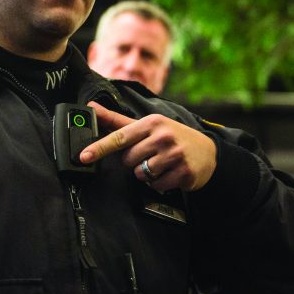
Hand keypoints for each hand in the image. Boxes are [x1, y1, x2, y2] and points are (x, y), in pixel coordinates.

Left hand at [79, 102, 216, 191]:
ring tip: (161, 164)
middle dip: (134, 161)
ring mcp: (174, 155)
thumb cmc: (173, 136)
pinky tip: (170, 173)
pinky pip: (156, 185)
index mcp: (152, 123)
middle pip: (128, 160)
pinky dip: (159, 183)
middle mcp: (163, 137)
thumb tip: (91, 107)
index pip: (120, 137)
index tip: (84, 156)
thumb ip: (118, 120)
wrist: (209, 152)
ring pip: (141, 174)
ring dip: (146, 174)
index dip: (100, 148)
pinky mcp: (183, 173)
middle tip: (150, 155)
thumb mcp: (148, 124)